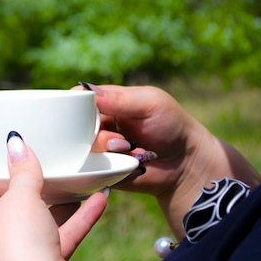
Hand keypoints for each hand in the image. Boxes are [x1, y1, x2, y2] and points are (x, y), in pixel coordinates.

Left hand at [0, 131, 107, 260]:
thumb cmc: (17, 240)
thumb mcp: (20, 196)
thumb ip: (22, 170)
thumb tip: (15, 142)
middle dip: (3, 191)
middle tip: (5, 170)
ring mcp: (19, 250)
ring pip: (35, 220)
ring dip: (53, 201)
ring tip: (68, 179)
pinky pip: (62, 233)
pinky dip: (80, 216)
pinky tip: (100, 198)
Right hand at [77, 83, 260, 237]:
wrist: (186, 165)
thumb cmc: (172, 126)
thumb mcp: (150, 103)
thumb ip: (119, 97)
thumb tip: (84, 90)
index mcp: (106, 103)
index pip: (78, 100)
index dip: (76, 106)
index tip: (88, 114)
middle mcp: (98, 125)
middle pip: (75, 127)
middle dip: (98, 134)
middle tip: (122, 141)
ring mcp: (99, 149)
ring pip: (84, 149)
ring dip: (109, 151)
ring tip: (132, 152)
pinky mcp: (101, 171)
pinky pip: (92, 170)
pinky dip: (111, 168)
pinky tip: (129, 166)